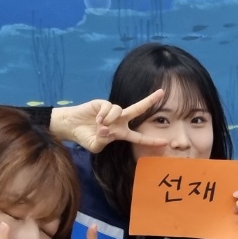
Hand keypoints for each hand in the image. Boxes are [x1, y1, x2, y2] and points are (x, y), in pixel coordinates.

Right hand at [49, 91, 168, 153]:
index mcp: (121, 133)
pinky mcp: (103, 103)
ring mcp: (112, 111)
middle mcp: (120, 120)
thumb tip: (107, 129)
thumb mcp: (94, 146)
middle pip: (138, 109)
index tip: (165, 142)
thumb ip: (102, 141)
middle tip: (162, 92)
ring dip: (110, 119)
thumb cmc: (85, 137)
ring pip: (120, 111)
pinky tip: (97, 118)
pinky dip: (103, 114)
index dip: (151, 141)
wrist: (71, 126)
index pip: (139, 138)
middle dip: (150, 101)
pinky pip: (109, 107)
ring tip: (99, 125)